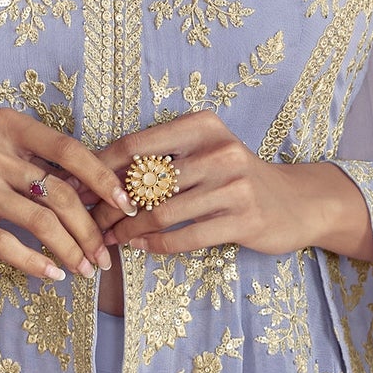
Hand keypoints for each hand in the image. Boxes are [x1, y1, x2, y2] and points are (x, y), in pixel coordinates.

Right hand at [0, 107, 134, 281]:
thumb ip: (38, 166)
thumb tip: (98, 195)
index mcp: (8, 128)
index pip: (68, 149)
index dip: (101, 178)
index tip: (124, 204)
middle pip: (59, 192)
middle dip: (89, 229)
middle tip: (104, 255)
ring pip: (41, 222)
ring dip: (70, 250)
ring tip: (85, 269)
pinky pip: (10, 245)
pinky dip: (37, 263)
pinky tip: (53, 275)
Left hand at [89, 112, 372, 264]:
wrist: (296, 202)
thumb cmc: (236, 176)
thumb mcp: (203, 153)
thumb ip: (160, 159)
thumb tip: (95, 175)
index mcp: (202, 125)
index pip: (136, 145)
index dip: (99, 169)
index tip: (75, 188)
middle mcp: (218, 150)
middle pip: (144, 183)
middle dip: (108, 206)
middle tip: (87, 222)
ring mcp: (233, 185)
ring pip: (160, 212)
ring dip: (127, 230)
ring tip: (109, 239)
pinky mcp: (243, 220)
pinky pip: (185, 236)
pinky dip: (155, 244)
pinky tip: (140, 247)